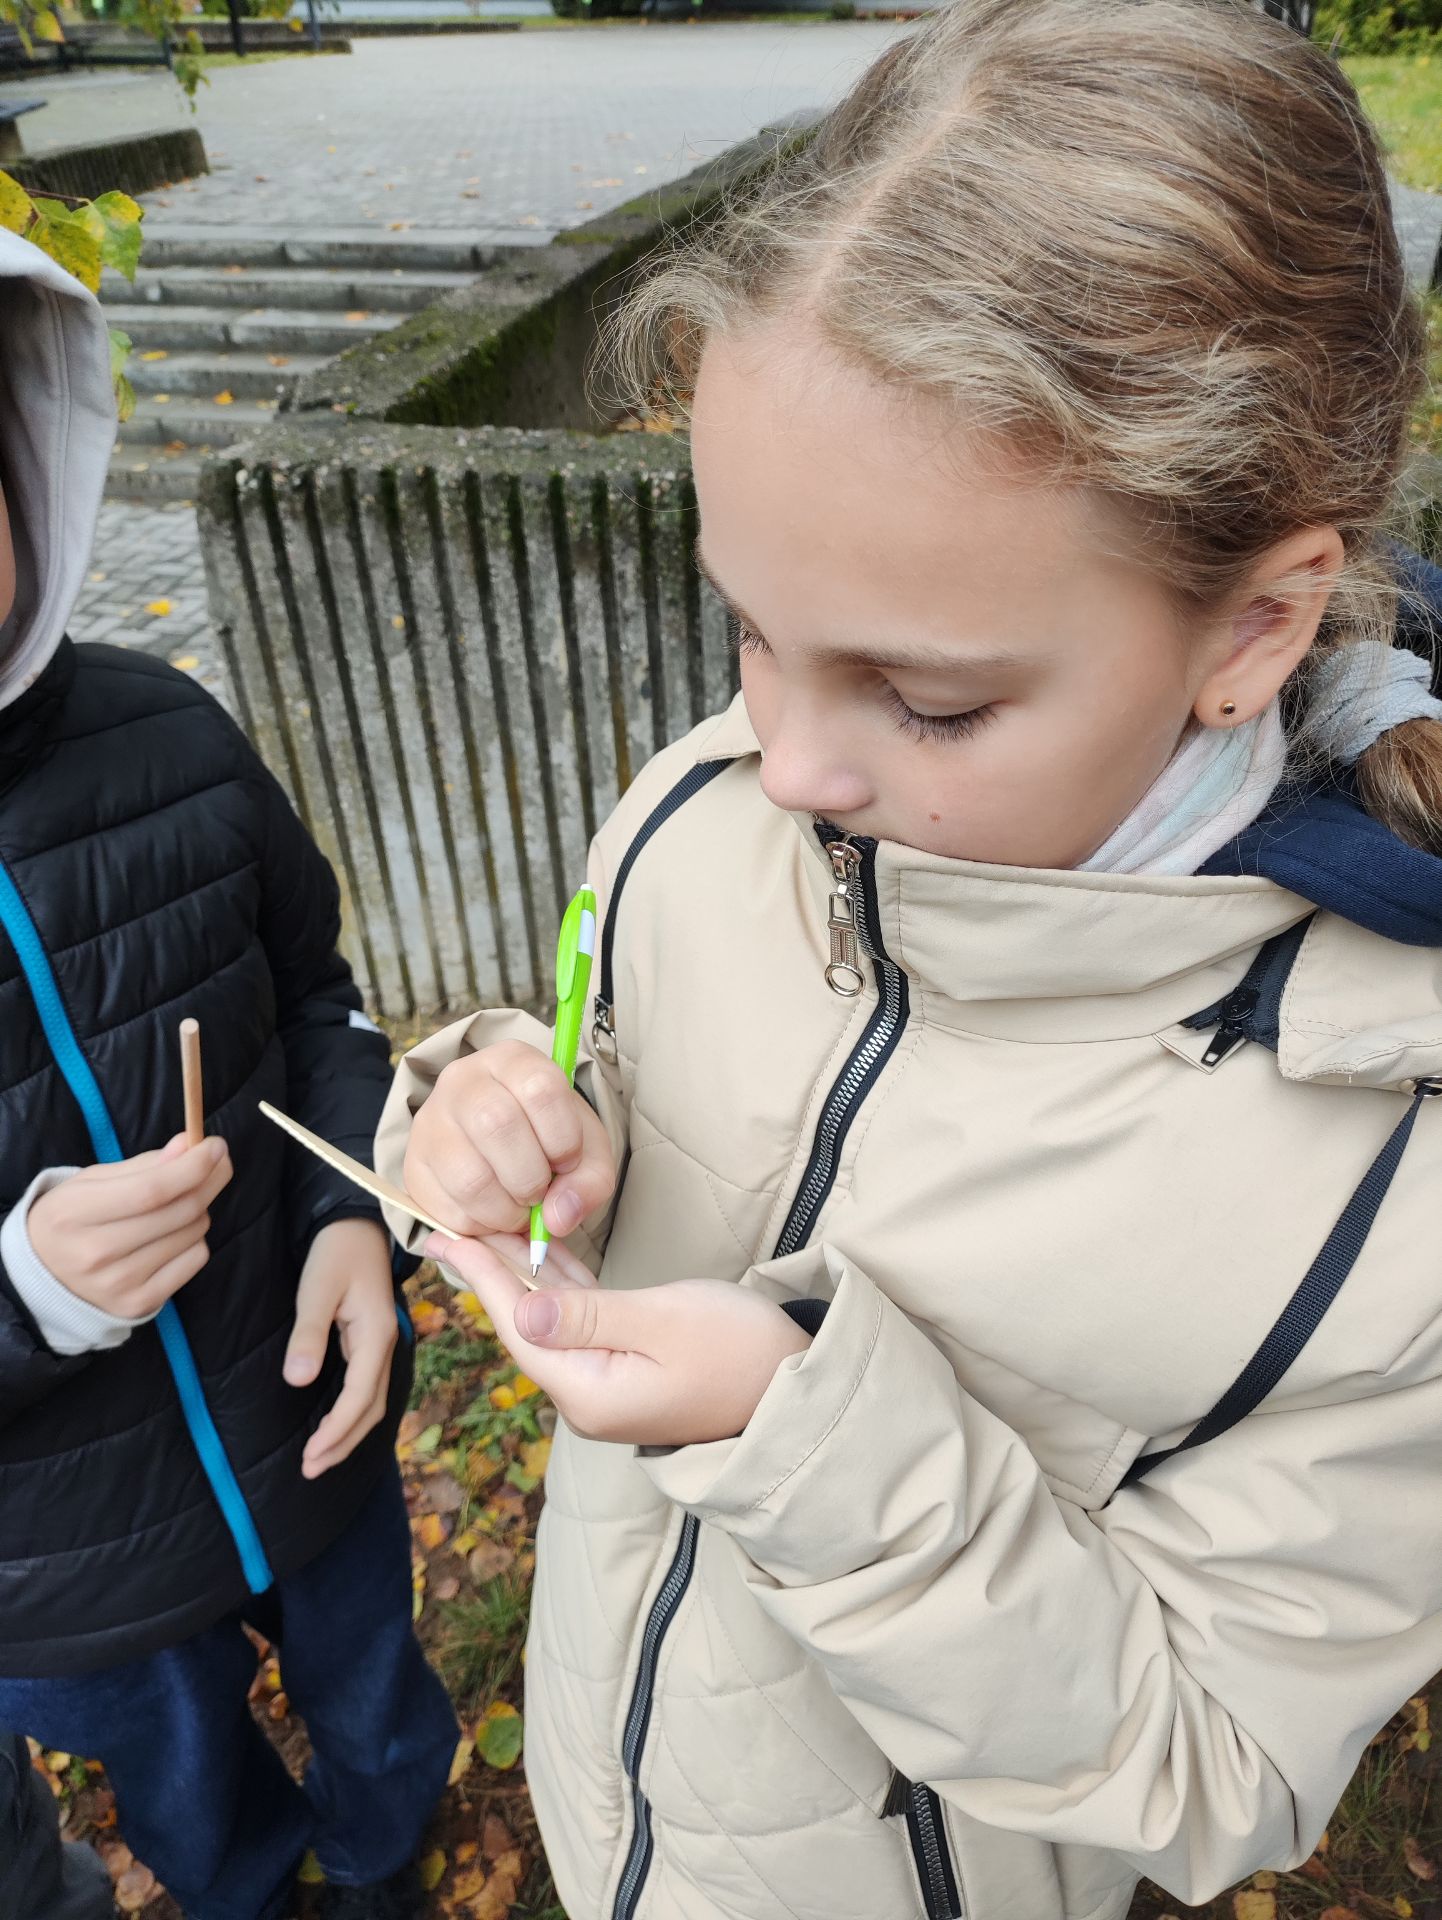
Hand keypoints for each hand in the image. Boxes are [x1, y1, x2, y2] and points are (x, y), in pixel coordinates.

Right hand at [28, 1134, 232, 1318]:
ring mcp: (119, 1284)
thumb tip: (189, 1146)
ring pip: (193, 1233)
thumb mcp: (93, 1181)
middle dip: (209, 1181)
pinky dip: (194, 1240)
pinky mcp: (139, 1303)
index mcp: (74, 1213)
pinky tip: (172, 1236)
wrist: (45, 1275)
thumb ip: (144, 1165)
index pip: (151, 1190)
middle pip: (179, 1211)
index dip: (192, 1166)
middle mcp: (95, 1253)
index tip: (216, 1146)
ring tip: (177, 1205)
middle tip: (218, 1163)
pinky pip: (195, 1260)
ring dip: (199, 1210)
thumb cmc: (74, 1217)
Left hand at [284, 1218, 398, 1478]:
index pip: (360, 1398)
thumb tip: (299, 1381)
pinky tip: (334, 1424)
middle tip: (310, 1470)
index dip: (336, 1432)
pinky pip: (367, 1387)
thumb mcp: (317, 1289)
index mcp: (376, 1335)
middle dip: (344, 1443)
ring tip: (319, 1457)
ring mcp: (380, 1343)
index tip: (309, 1456)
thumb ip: (308, 1334)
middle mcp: (385, 1344)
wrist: (357, 1221)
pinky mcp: (370, 1340)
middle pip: (372, 1409)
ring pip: (372, 1401)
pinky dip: (352, 1413)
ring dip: (348, 1433)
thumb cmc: (335, 1252)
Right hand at [405, 1040, 615, 1243]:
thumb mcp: (586, 1152)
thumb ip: (589, 1182)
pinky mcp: (413, 1164)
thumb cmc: (550, 1142)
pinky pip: (446, 1209)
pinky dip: (479, 1227)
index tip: (567, 1161)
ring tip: (518, 1208)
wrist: (505, 1149)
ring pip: (470, 1177)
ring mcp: (430, 1120)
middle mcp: (462, 1080)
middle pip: (497, 1126)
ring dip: (506, 1211)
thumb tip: (557, 1218)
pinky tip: (492, 1214)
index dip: (563, 1137)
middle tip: (539, 1193)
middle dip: (530, 1177)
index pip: (540, 1088)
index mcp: (512, 1060)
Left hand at [425, 1232, 812, 1448]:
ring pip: (550, 1318)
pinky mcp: (629, 1365)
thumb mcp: (664, 1322)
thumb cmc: (740, 1349)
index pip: (519, 1325)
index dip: (480, 1275)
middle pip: (525, 1323)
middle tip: (451, 1222)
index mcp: (589, 1392)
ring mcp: (608, 1382)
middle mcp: (588, 1395)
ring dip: (520, 1273)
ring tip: (483, 1229)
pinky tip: (538, 1252)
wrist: (797, 1387)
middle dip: (490, 1271)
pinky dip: (558, 1282)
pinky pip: (580, 1319)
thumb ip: (589, 1316)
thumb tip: (522, 1312)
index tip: (444, 1235)